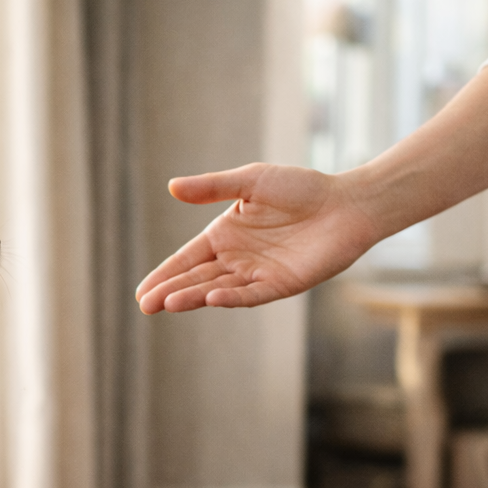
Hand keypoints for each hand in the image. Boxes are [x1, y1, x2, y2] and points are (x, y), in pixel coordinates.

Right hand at [135, 163, 376, 313]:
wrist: (346, 203)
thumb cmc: (301, 187)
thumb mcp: (251, 181)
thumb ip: (213, 187)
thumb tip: (171, 187)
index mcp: (225, 234)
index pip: (187, 259)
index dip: (164, 274)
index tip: (141, 292)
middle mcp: (238, 258)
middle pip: (196, 279)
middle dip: (170, 291)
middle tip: (145, 306)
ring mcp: (258, 274)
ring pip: (218, 289)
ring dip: (194, 297)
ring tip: (168, 304)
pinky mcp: (281, 284)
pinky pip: (251, 294)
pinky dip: (231, 297)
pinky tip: (211, 298)